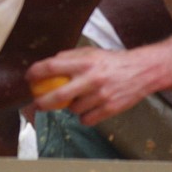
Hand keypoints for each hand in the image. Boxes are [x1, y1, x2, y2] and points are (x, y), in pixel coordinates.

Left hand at [24, 47, 171, 126]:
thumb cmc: (114, 62)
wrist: (143, 71)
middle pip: (58, 95)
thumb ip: (71, 57)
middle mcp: (91, 78)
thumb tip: (49, 65)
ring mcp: (101, 95)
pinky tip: (88, 108)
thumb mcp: (92, 53)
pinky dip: (83, 116)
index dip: (36, 73)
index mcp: (85, 61)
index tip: (29, 78)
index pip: (52, 66)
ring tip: (79, 99)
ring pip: (73, 109)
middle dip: (42, 102)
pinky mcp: (109, 109)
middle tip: (36, 103)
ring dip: (70, 107)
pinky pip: (86, 119)